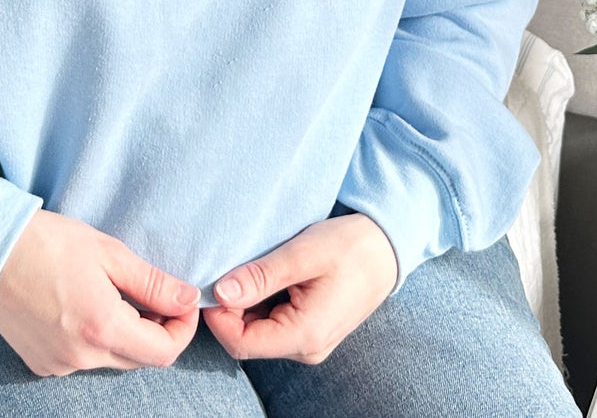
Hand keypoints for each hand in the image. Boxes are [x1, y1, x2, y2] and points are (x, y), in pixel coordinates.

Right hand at [0, 209, 201, 375]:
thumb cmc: (49, 243)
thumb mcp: (108, 252)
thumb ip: (153, 282)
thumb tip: (189, 299)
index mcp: (103, 328)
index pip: (164, 352)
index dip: (182, 328)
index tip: (181, 302)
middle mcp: (81, 357)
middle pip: (139, 358)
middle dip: (154, 328)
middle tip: (147, 291)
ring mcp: (58, 365)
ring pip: (111, 358)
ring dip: (122, 332)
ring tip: (108, 291)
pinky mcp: (41, 364)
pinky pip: (82, 359)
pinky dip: (93, 338)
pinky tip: (80, 305)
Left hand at [203, 213, 398, 363]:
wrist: (386, 250)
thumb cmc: (349, 247)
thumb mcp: (302, 254)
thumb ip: (261, 276)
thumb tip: (220, 293)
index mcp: (305, 336)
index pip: (241, 343)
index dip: (217, 316)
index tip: (211, 281)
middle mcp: (306, 349)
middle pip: (247, 340)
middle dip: (228, 309)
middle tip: (224, 268)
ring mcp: (309, 343)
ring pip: (258, 332)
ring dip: (244, 304)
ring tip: (246, 268)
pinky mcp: (310, 331)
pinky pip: (272, 325)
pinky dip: (259, 304)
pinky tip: (263, 276)